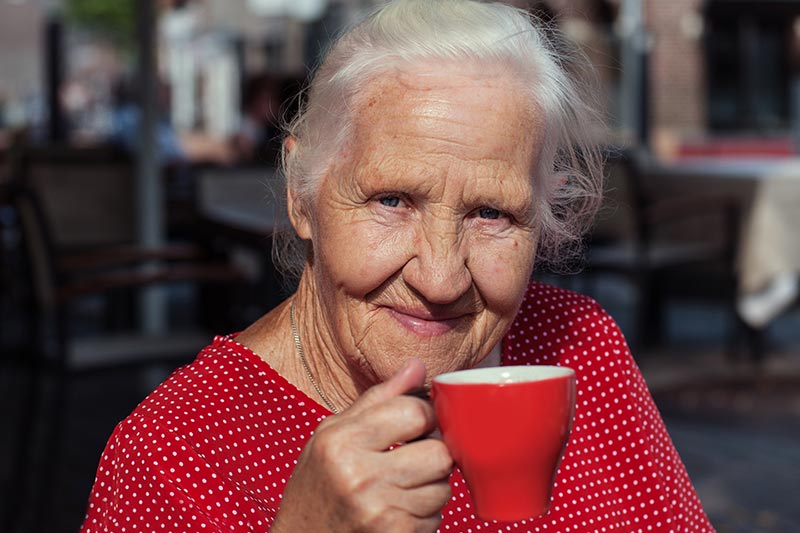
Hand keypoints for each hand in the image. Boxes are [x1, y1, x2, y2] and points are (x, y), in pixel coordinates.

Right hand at [272, 359, 452, 531]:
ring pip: (443, 488)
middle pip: (439, 453)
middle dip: (433, 454)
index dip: (425, 416)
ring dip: (430, 488)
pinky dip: (423, 516)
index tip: (417, 425)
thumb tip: (418, 366)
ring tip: (401, 488)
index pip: (415, 412)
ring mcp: (378, 511)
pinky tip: (397, 512)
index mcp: (342, 440)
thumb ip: (378, 398)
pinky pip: (436, 519)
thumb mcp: (332, 433)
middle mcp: (359, 475)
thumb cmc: (315, 486)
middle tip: (413, 458)